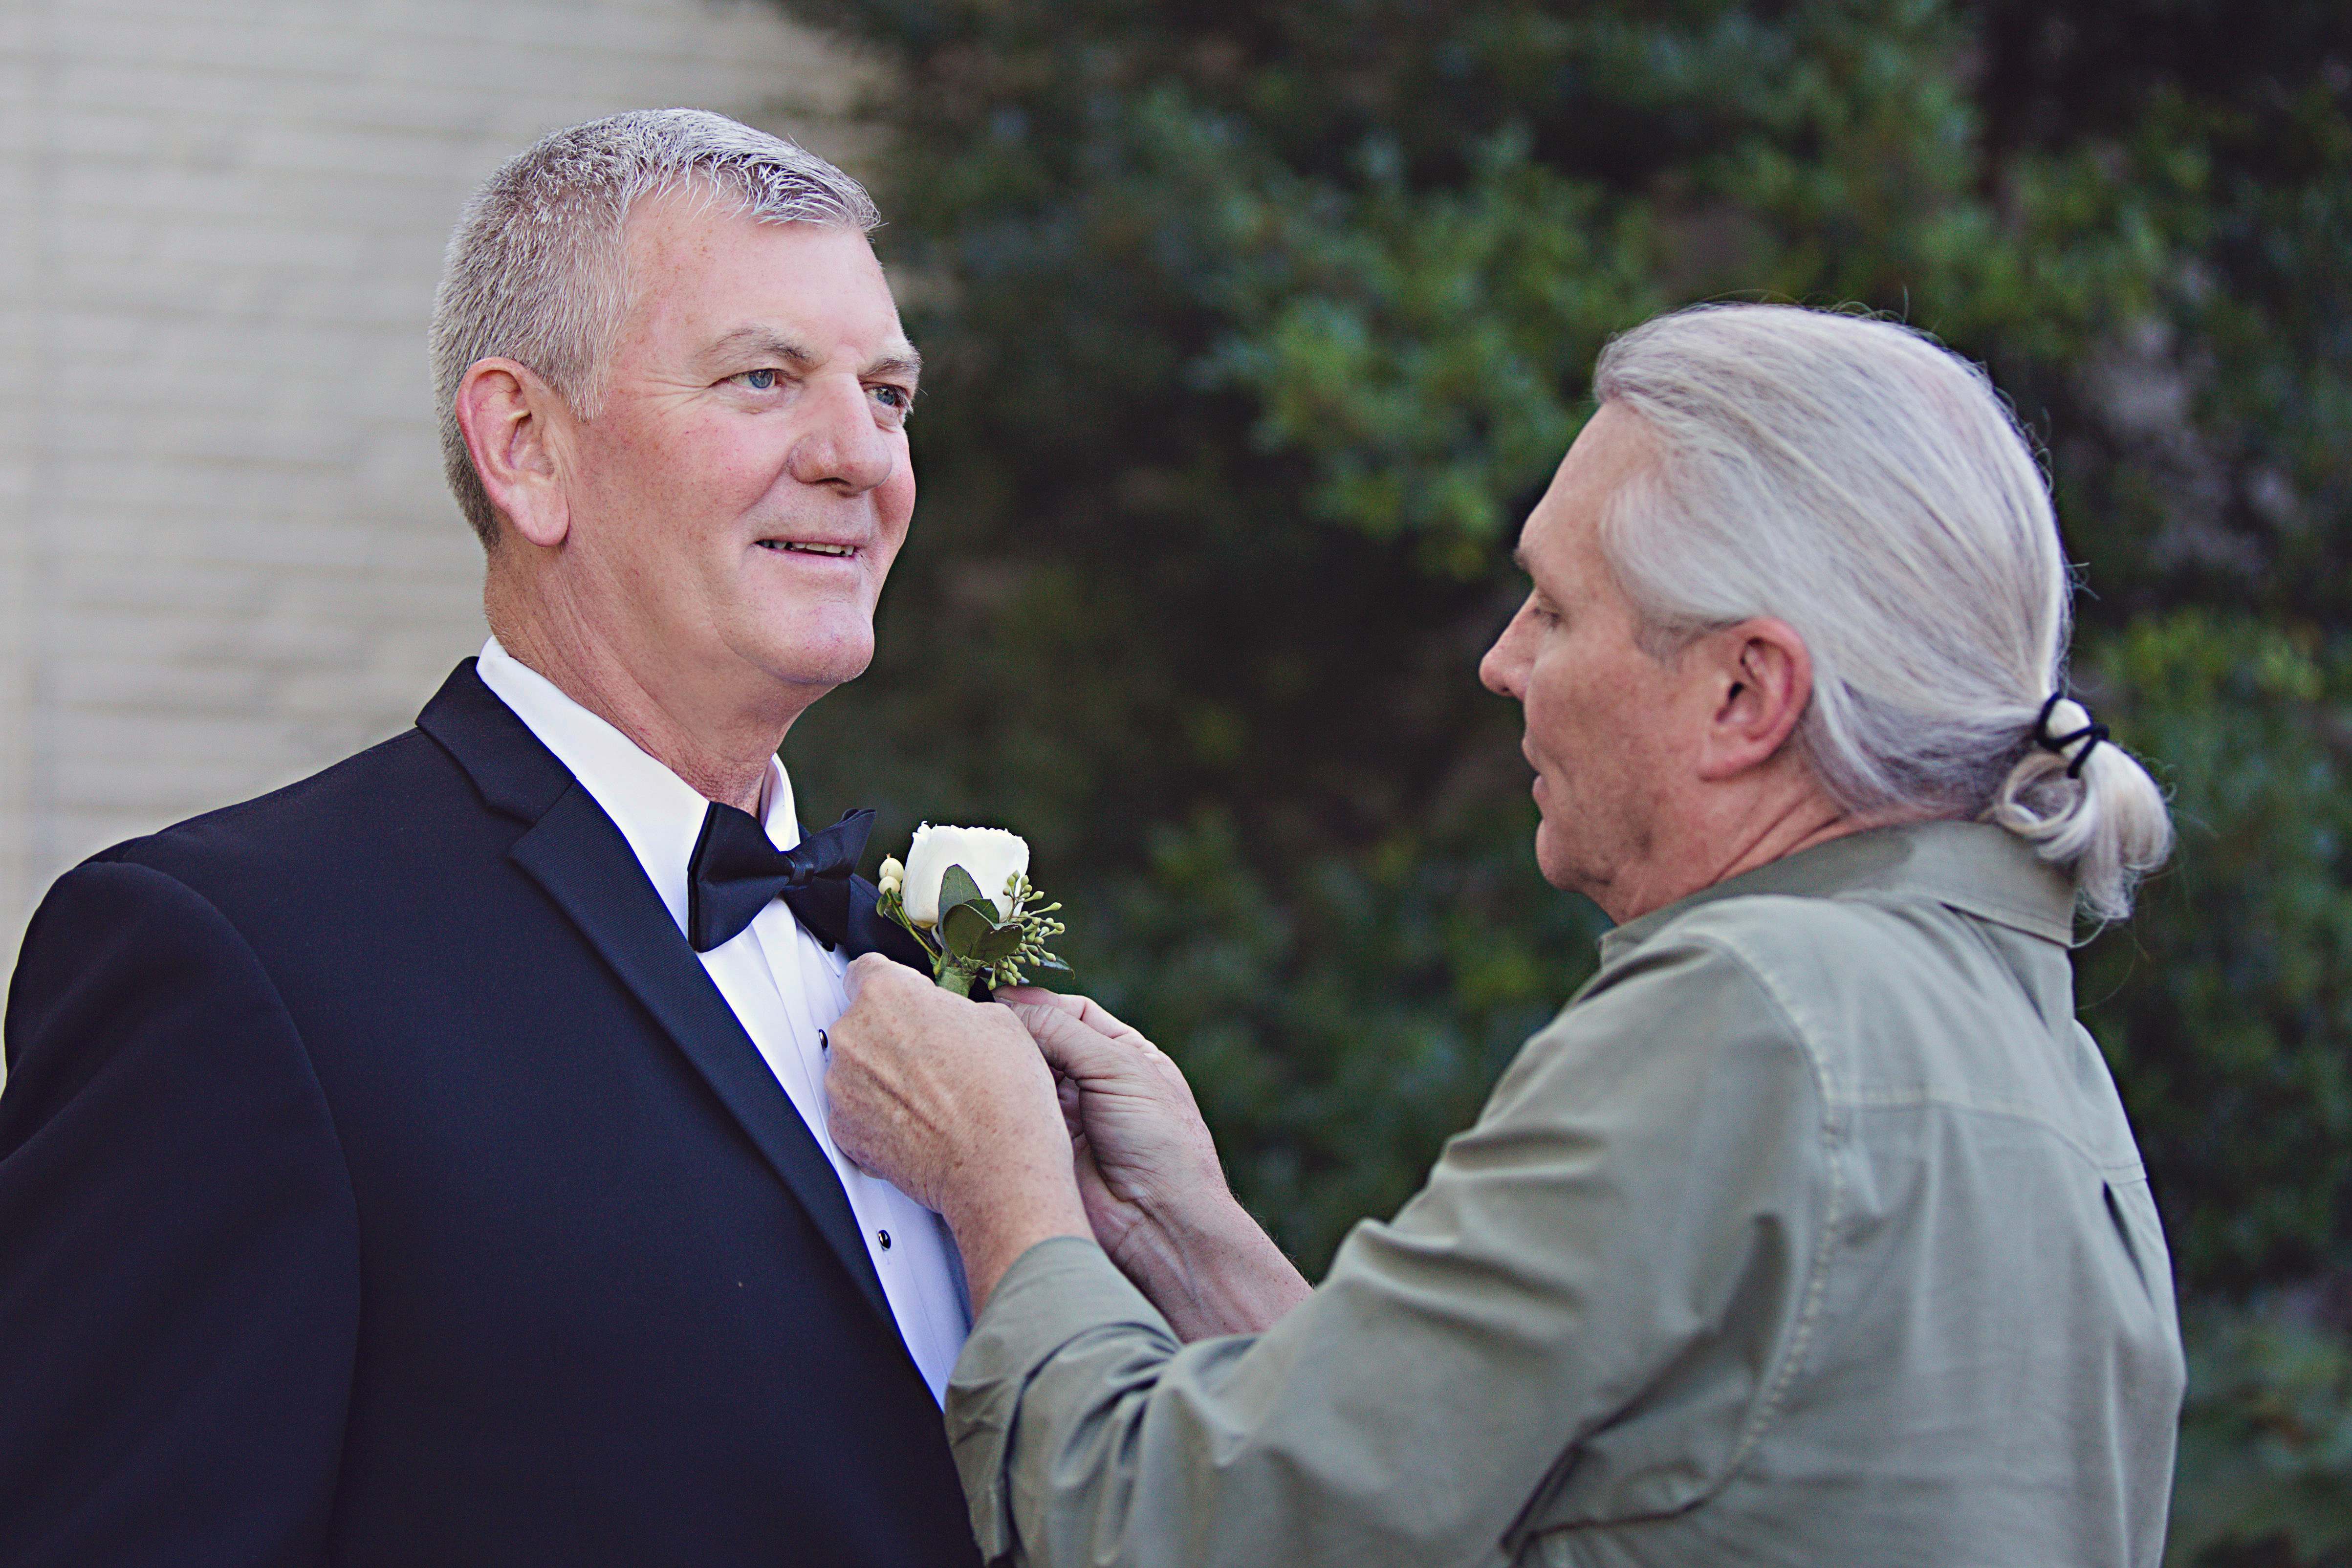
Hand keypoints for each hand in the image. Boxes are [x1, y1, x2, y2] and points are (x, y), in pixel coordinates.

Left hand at [825, 956, 1088, 1310]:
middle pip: (863, 1020)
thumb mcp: (998, 1020)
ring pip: (858, 1066)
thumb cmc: (1004, 1101)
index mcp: (888, 995)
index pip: (866, 968)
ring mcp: (843, 1087)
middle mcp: (854, 1037)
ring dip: (885, 1074)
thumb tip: (946, 1012)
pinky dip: (879, 1113)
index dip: (895, 984)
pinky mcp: (844, 1131)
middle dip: (893, 1033)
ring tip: (933, 1093)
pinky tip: (920, 1120)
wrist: (1000, 1173)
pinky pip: (856, 1109)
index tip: (908, 998)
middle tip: (935, 1053)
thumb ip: (953, 1005)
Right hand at [999, 988, 1312, 1339]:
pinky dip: (994, 1098)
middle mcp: (1092, 1082)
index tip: (1000, 995)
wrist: (1158, 1222)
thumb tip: (1014, 1005)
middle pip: (1041, 1042)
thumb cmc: (1163, 1144)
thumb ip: (1066, 1032)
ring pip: (1021, 1075)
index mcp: (1125, 1054)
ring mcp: (1065, 1116)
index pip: (1072, 1014)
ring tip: (978, 1049)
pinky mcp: (1042, 1146)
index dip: (1037, 1004)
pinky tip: (979, 1086)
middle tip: (980, 1020)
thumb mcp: (1120, 1068)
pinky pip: (1011, 1112)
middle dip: (1014, 1031)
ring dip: (1002, 1063)